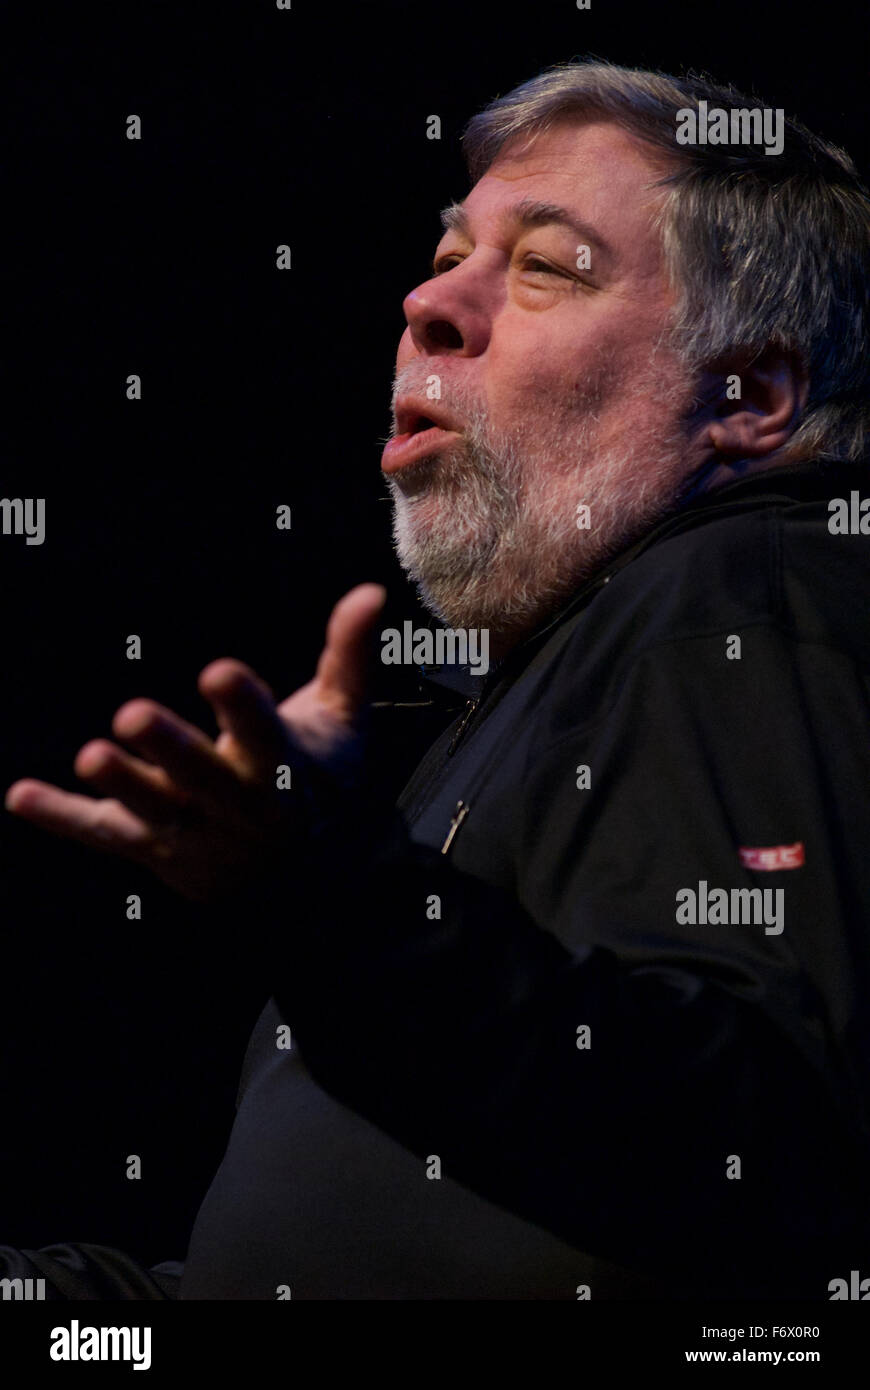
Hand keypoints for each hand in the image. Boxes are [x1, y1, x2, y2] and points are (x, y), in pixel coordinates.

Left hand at [4, 583, 386, 901]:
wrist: (315, 887)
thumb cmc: (325, 786)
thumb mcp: (343, 721)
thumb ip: (349, 654)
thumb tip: (371, 590)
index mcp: (283, 767)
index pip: (265, 732)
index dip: (242, 705)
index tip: (218, 673)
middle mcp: (238, 805)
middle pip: (203, 777)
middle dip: (171, 750)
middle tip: (134, 715)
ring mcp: (194, 833)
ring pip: (154, 809)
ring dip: (123, 784)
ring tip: (92, 756)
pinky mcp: (155, 851)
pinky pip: (104, 835)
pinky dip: (63, 817)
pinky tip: (20, 795)